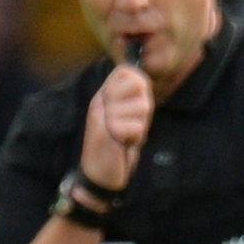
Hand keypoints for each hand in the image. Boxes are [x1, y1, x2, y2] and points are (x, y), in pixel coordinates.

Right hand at [80, 52, 153, 191]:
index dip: (139, 85)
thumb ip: (132, 98)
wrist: (100, 173)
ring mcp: (101, 114)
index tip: (132, 106)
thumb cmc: (117, 144)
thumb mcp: (126, 116)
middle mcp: (100, 100)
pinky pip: (137, 127)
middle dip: (144, 108)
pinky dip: (135, 137)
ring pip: (143, 106)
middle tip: (131, 123)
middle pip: (140, 86)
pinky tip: (123, 143)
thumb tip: (141, 78)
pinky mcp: (105, 131)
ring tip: (126, 134)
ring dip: (140, 125)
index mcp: (104, 94)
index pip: (128, 71)